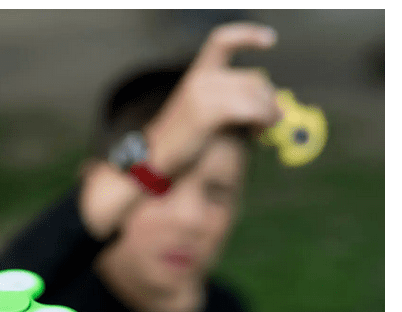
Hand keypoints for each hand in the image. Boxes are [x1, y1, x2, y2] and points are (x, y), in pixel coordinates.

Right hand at [146, 22, 282, 174]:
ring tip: (264, 128)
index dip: (248, 36)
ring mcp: (203, 94)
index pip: (222, 42)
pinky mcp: (208, 112)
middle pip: (252, 78)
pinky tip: (257, 133)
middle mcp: (200, 79)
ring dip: (269, 112)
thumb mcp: (203, 113)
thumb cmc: (181, 142)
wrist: (155, 159)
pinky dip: (262, 120)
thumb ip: (230, 101)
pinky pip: (249, 110)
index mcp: (197, 75)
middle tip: (272, 118)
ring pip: (255, 94)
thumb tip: (269, 102)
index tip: (270, 41)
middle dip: (269, 98)